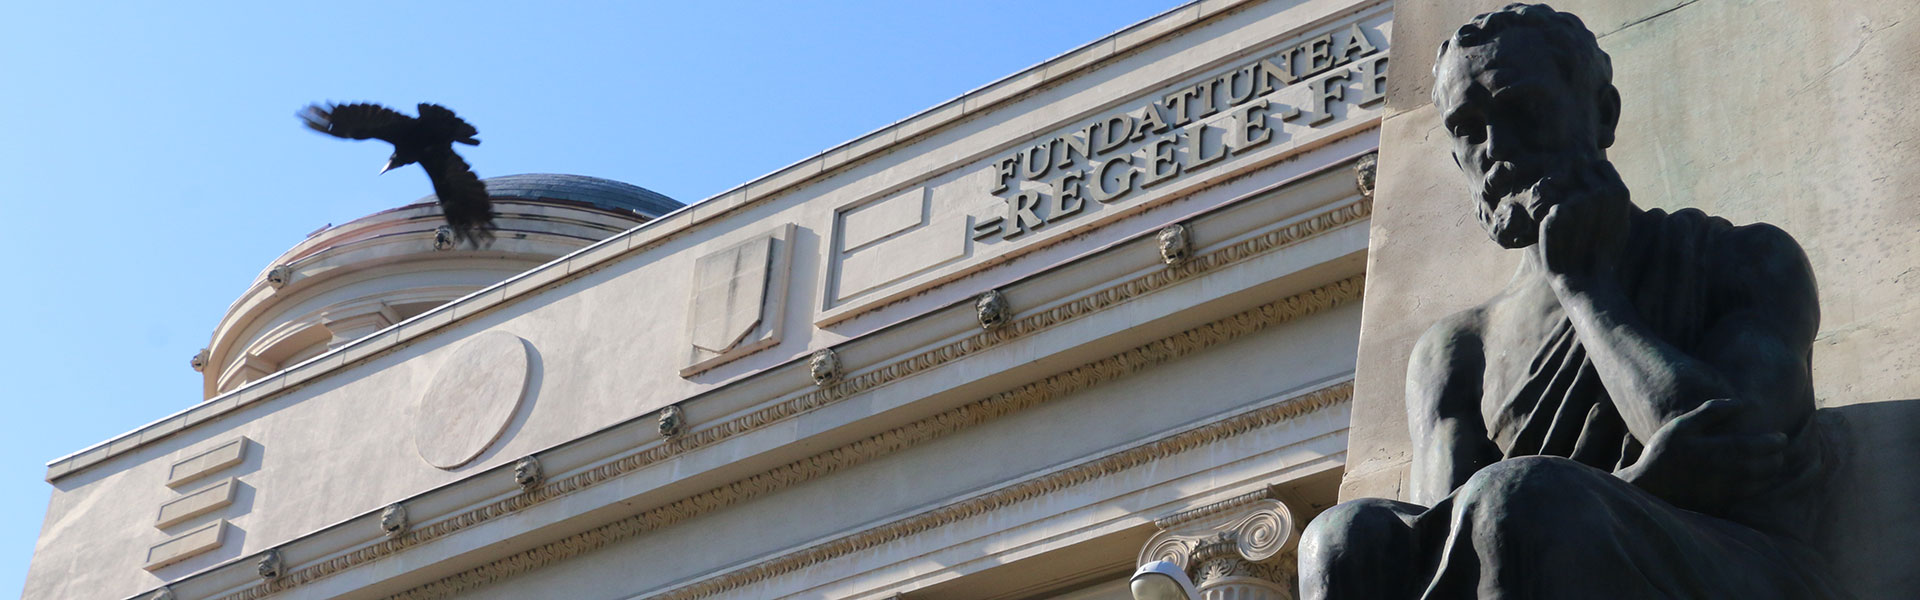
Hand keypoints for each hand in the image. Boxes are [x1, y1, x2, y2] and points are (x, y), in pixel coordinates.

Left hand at [1532, 160, 1629, 286]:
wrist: (1586, 281)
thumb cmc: (1603, 250)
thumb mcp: (1618, 219)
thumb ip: (1611, 191)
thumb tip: (1596, 163)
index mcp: (1619, 192)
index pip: (1598, 166)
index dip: (1591, 179)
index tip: (1590, 196)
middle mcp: (1599, 193)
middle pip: (1576, 172)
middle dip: (1573, 189)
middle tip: (1579, 220)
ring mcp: (1576, 203)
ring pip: (1560, 188)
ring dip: (1562, 206)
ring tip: (1572, 231)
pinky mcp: (1555, 214)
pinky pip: (1549, 207)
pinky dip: (1551, 220)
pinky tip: (1560, 237)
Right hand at [1617, 399, 1788, 512]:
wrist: (1648, 488)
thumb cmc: (1663, 453)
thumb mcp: (1682, 426)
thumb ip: (1712, 412)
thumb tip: (1743, 403)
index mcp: (1718, 451)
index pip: (1758, 446)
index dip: (1774, 442)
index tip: (1781, 437)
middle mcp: (1726, 472)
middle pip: (1764, 467)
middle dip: (1777, 459)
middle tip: (1781, 451)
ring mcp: (1725, 491)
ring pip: (1760, 483)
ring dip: (1772, 474)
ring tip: (1773, 465)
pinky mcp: (1721, 504)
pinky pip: (1749, 496)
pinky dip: (1760, 488)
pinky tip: (1759, 482)